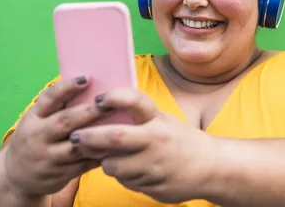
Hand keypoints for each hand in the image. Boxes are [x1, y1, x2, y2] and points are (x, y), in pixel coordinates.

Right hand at [2, 76, 106, 197]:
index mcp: (33, 117)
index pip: (49, 98)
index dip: (67, 87)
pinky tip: (115, 148)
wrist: (16, 175)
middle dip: (89, 111)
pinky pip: (83, 165)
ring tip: (119, 125)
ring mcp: (47, 157)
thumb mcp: (37, 119)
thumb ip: (57, 106)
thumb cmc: (36, 137)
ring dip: (98, 136)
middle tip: (110, 102)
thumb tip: (90, 83)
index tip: (87, 78)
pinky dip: (99, 156)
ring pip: (76, 146)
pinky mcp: (58, 174)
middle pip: (65, 121)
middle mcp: (38, 136)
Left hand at [70, 88, 217, 203]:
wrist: (210, 167)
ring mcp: (154, 165)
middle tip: (74, 136)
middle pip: (114, 137)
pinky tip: (130, 170)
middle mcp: (156, 140)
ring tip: (104, 156)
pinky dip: (121, 176)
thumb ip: (137, 117)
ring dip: (104, 162)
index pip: (134, 101)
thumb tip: (101, 108)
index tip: (97, 99)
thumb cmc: (179, 139)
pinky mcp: (152, 186)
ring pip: (113, 165)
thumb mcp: (162, 120)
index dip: (113, 98)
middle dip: (89, 137)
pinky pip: (125, 181)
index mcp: (158, 119)